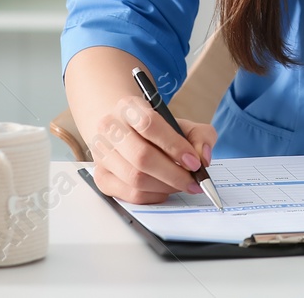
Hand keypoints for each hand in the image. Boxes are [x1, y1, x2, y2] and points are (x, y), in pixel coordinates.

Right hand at [88, 94, 217, 204]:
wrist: (123, 130)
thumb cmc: (155, 129)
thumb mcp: (180, 123)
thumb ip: (200, 136)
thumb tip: (202, 158)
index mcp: (129, 107)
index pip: (149, 125)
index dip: (175, 146)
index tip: (194, 162)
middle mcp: (109, 129)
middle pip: (141, 157)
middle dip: (174, 174)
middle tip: (193, 181)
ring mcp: (102, 154)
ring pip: (135, 179)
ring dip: (165, 187)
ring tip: (181, 184)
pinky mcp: (101, 176)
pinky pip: (129, 194)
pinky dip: (152, 196)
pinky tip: (164, 189)